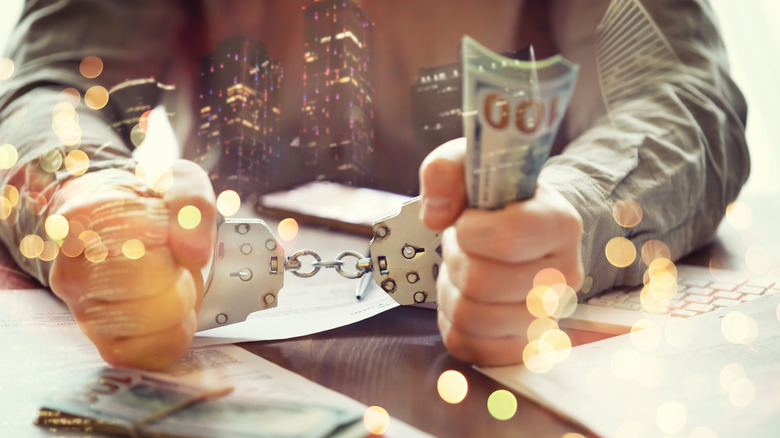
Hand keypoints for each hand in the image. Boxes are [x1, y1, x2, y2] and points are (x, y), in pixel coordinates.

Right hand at [49, 160, 215, 369]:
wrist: (132, 241)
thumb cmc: (152, 212)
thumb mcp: (179, 184)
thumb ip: (192, 204)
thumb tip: (193, 252)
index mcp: (81, 221)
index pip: (144, 231)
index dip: (170, 229)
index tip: (162, 223)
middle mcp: (71, 272)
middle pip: (155, 277)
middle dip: (176, 264)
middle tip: (167, 255)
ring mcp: (86, 314)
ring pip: (163, 315)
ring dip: (182, 296)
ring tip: (167, 280)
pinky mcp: (109, 347)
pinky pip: (163, 347)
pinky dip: (180, 327)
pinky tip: (167, 307)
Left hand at [419, 138, 583, 365]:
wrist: (521, 228)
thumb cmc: (496, 198)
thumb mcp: (472, 164)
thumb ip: (447, 170)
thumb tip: (435, 213)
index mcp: (561, 224)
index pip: (508, 237)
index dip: (470, 229)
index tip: (468, 218)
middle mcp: (565, 274)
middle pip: (481, 281)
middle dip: (454, 258)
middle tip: (463, 244)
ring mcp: (547, 316)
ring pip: (471, 318)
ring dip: (451, 289)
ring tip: (464, 268)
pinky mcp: (523, 345)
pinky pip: (469, 345)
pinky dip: (452, 321)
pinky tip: (465, 296)